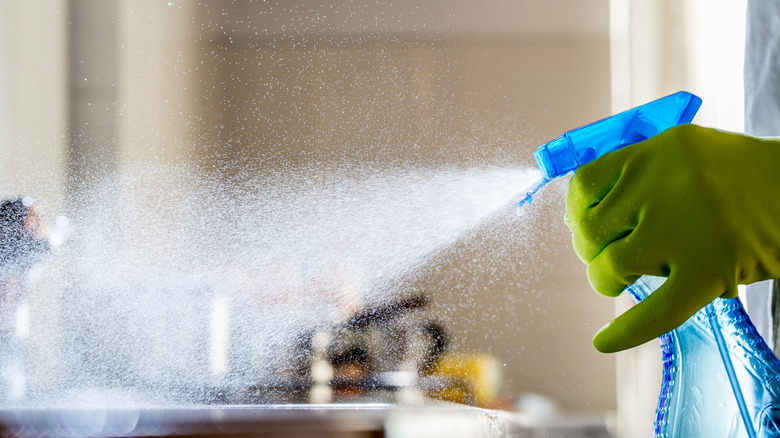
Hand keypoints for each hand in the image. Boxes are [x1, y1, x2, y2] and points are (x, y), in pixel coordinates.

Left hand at [565, 124, 779, 351]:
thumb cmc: (742, 175)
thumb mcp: (685, 151)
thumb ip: (640, 173)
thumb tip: (585, 211)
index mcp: (653, 153)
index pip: (584, 184)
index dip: (577, 211)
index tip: (584, 224)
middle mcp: (661, 186)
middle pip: (591, 231)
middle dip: (590, 249)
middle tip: (606, 254)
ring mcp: (684, 230)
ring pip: (611, 267)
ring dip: (607, 279)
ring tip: (621, 280)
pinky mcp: (709, 270)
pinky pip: (656, 311)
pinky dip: (626, 331)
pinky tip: (603, 342)